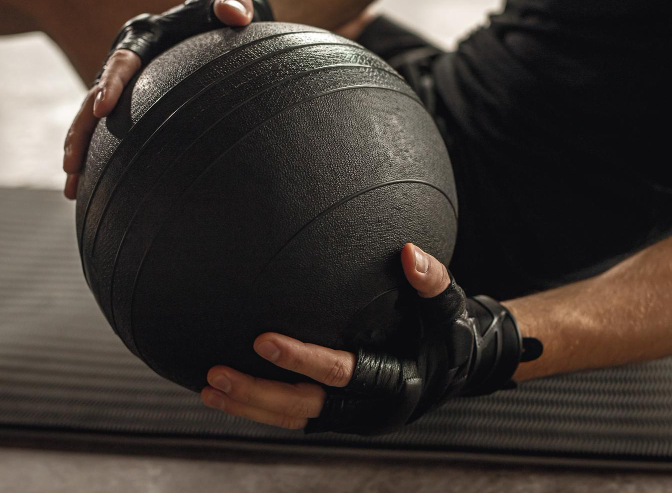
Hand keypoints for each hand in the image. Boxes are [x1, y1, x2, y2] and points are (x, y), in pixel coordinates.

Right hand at [61, 0, 259, 198]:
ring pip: (93, 117)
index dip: (111, 84)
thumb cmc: (226, 15)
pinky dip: (96, 154)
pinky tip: (88, 185)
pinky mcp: (130, 99)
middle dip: (81, 130)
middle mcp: (126, 58)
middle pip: (95, 94)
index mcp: (145, 36)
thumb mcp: (232, 6)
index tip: (101, 109)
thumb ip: (235, 6)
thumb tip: (235, 14)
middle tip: (72, 164)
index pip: (124, 60)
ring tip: (72, 186)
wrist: (217, 21)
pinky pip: (107, 127)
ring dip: (81, 150)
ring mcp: (124, 82)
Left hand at [199, 244, 532, 434]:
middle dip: (257, 393)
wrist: (462, 367)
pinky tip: (231, 393)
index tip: (262, 340)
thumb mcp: (449, 306)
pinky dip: (262, 407)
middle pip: (303, 407)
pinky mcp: (341, 415)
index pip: (339, 372)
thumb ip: (431, 281)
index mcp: (396, 384)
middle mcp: (370, 410)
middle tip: (215, 373)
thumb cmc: (453, 332)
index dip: (300, 360)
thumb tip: (409, 252)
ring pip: (293, 418)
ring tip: (209, 388)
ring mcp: (353, 417)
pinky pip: (295, 416)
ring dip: (250, 405)